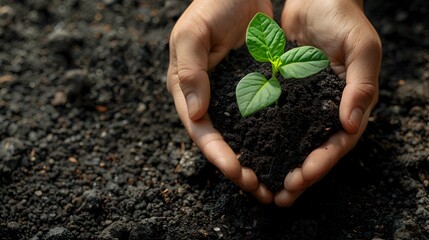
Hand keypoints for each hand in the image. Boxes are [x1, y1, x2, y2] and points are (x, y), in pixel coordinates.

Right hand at [167, 0, 273, 202]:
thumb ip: (190, 72)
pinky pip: (262, 117)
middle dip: (237, 166)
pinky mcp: (253, 88)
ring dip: (255, 159)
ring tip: (272, 181)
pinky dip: (271, 137)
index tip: (236, 172)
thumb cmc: (212, 5)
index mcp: (187, 89)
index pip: (200, 129)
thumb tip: (195, 116)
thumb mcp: (192, 34)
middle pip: (221, 140)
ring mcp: (232, 95)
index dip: (216, 153)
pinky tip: (287, 151)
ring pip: (242, 135)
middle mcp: (208, 97)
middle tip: (257, 188)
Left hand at [274, 0, 381, 205]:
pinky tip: (246, 152)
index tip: (300, 178)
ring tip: (258, 184)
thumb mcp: (361, 48)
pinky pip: (271, 120)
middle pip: (312, 151)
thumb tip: (351, 125)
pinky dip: (261, 138)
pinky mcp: (282, 94)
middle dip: (297, 176)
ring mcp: (303, 105)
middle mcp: (325, 111)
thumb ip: (361, 85)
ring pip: (290, 142)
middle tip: (277, 196)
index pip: (337, 144)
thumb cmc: (344, 19)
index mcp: (349, 105)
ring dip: (276, 164)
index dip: (321, 164)